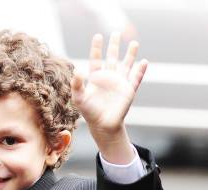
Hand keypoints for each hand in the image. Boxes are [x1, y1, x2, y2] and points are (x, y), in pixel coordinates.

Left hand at [71, 32, 146, 157]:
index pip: (96, 60)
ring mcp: (119, 84)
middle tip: (116, 32)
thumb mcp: (79, 98)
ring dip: (131, 54)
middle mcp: (108, 78)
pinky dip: (140, 71)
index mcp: (96, 78)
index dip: (97, 48)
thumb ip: (76, 85)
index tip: (98, 37)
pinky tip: (144, 62)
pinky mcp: (128, 91)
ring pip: (126, 65)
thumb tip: (76, 71)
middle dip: (114, 46)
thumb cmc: (89, 112)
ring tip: (134, 43)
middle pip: (112, 58)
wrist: (102, 125)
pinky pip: (136, 78)